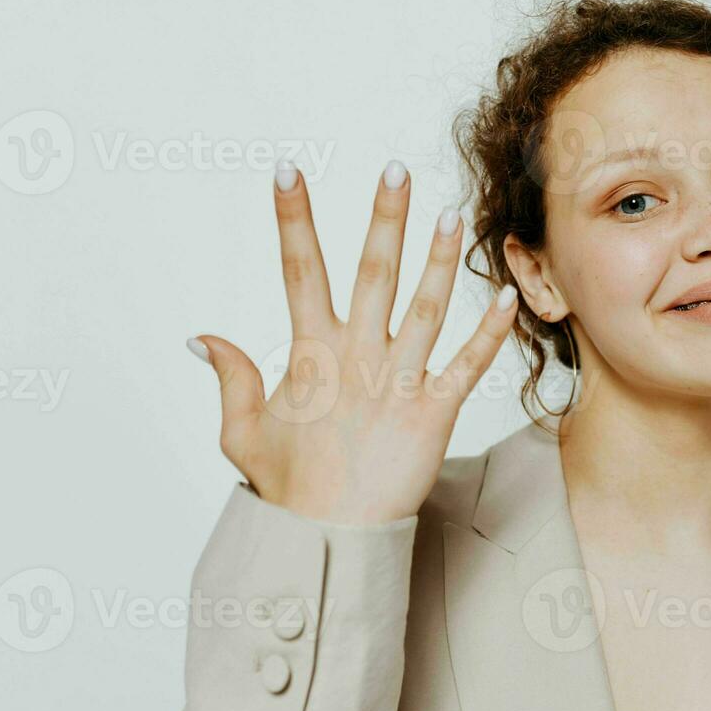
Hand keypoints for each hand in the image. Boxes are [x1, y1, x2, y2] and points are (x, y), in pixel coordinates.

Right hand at [189, 161, 520, 524]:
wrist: (329, 540)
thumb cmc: (288, 487)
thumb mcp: (242, 432)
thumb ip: (229, 378)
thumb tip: (201, 336)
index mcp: (309, 355)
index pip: (297, 271)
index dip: (292, 220)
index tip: (287, 171)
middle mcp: (355, 359)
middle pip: (371, 274)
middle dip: (383, 219)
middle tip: (396, 170)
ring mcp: (396, 384)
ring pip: (424, 308)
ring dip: (439, 260)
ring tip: (452, 214)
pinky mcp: (433, 414)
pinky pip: (467, 366)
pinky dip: (490, 333)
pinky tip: (509, 296)